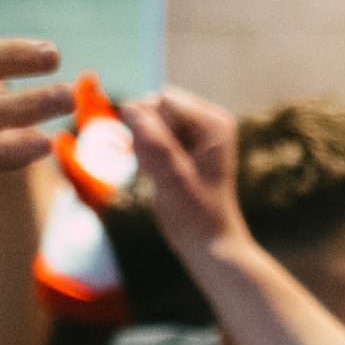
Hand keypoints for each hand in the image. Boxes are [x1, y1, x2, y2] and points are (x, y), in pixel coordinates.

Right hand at [121, 86, 249, 261]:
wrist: (208, 243)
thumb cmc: (197, 215)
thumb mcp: (174, 179)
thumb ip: (155, 143)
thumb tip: (130, 108)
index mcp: (215, 123)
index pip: (162, 101)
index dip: (150, 129)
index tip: (162, 163)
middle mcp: (206, 121)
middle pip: (153, 107)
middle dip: (146, 137)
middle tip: (160, 171)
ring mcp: (194, 131)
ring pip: (146, 121)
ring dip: (144, 148)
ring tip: (160, 176)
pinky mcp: (181, 143)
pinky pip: (146, 135)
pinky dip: (145, 155)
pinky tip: (157, 176)